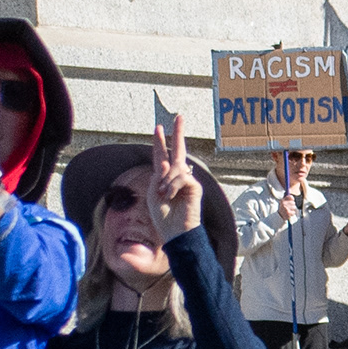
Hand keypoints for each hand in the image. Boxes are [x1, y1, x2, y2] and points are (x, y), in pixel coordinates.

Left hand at [150, 113, 202, 238]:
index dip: (159, 142)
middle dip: (178, 132)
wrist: (175, 232)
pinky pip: (182, 177)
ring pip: (176, 168)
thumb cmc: (163, 216)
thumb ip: (159, 176)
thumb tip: (171, 164)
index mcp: (164, 178)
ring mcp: (188, 181)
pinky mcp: (195, 187)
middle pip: (178, 150)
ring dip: (166, 181)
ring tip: (163, 195)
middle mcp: (177, 176)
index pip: (162, 156)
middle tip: (179, 116)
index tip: (158, 128)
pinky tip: (169, 196)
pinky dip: (172, 186)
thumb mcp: (152, 193)